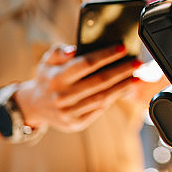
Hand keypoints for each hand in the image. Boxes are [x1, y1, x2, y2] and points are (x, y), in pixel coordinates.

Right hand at [15, 43, 139, 132]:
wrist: (35, 106)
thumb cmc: (47, 79)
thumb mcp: (47, 61)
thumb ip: (59, 52)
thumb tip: (75, 50)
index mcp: (56, 78)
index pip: (86, 64)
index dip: (106, 55)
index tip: (122, 47)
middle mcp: (63, 96)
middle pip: (99, 81)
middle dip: (121, 71)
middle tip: (137, 62)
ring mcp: (69, 112)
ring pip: (102, 97)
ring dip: (122, 86)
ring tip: (136, 77)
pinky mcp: (76, 123)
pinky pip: (100, 109)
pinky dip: (114, 98)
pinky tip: (125, 89)